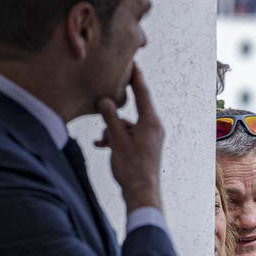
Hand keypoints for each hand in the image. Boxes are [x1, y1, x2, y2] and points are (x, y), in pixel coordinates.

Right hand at [94, 63, 163, 211]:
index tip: (132, 63)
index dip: (136, 78)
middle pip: (133, 110)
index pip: (143, 94)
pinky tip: (102, 145)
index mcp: (151, 122)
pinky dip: (116, 138)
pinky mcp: (145, 147)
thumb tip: (105, 101)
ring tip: (102, 141)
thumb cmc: (131, 167)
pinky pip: (128, 136)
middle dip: (114, 113)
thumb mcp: (117, 140)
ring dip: (112, 130)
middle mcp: (154, 127)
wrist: (142, 192)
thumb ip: (111, 119)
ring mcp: (151, 138)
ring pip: (127, 125)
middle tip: (105, 97)